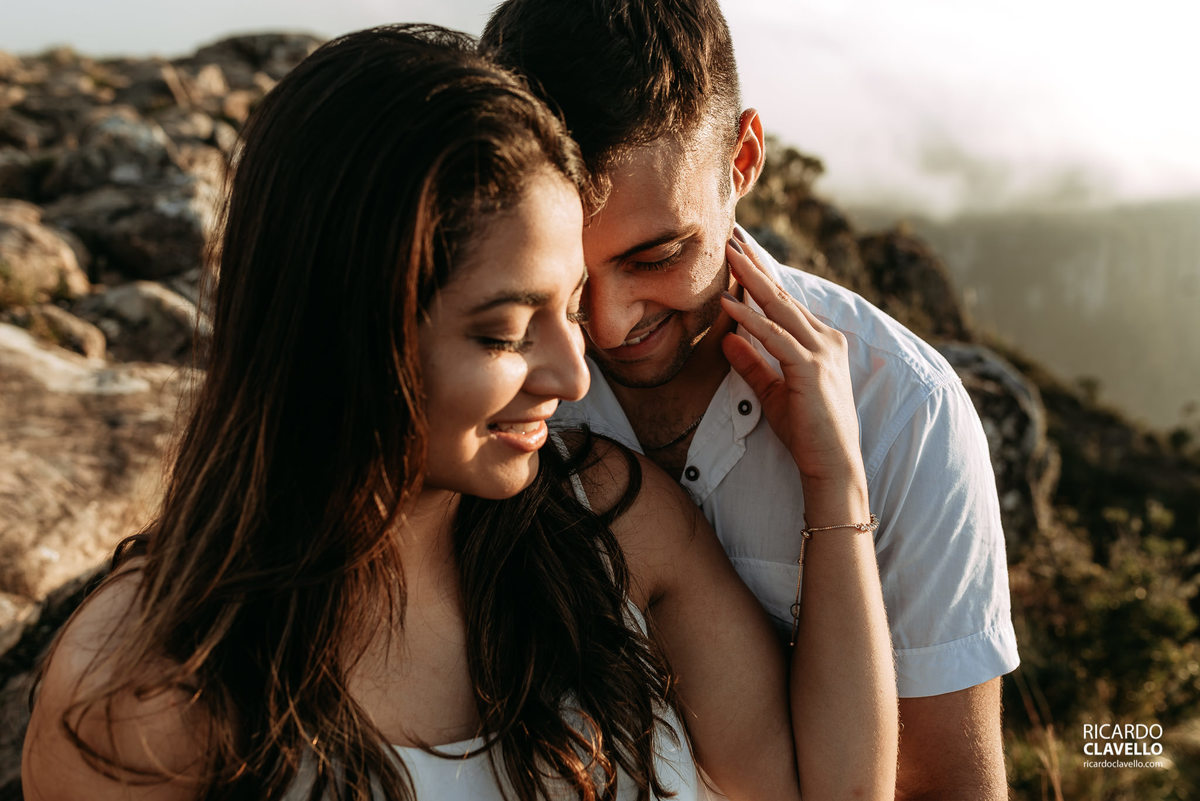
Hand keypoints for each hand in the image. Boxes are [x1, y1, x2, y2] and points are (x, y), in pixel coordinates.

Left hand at [720, 235, 864, 488]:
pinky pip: (775, 337)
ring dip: (750, 279)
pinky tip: (728, 303)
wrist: (833, 465)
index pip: (784, 301)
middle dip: (755, 263)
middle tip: (731, 235)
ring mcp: (821, 352)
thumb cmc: (806, 432)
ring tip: (726, 254)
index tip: (737, 252)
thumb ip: (752, 363)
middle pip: (782, 294)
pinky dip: (750, 319)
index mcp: (821, 341)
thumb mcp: (772, 392)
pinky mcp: (811, 369)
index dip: (760, 275)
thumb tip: (727, 339)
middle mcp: (825, 339)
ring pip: (779, 307)